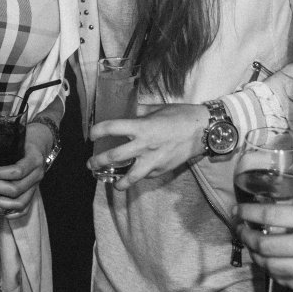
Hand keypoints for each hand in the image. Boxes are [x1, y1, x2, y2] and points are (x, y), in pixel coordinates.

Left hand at [0, 122, 53, 215]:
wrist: (41, 142)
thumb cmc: (24, 138)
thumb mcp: (12, 136)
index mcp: (34, 158)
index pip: (17, 171)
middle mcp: (38, 174)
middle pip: (15, 189)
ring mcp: (36, 186)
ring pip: (19, 203)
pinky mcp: (33, 193)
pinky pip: (24, 209)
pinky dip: (10, 213)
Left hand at [87, 102, 207, 189]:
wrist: (203, 130)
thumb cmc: (180, 116)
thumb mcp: (157, 109)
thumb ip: (139, 112)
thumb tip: (126, 110)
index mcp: (142, 127)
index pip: (112, 128)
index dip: (98, 131)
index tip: (92, 134)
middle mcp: (144, 145)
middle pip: (114, 156)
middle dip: (98, 161)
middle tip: (90, 163)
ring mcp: (153, 160)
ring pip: (130, 177)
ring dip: (117, 181)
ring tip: (109, 182)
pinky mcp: (161, 170)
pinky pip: (145, 175)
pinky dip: (138, 176)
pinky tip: (134, 174)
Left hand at [236, 190, 292, 291]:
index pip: (271, 216)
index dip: (249, 213)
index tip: (240, 210)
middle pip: (265, 246)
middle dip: (247, 237)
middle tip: (243, 228)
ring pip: (273, 268)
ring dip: (258, 258)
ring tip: (255, 247)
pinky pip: (291, 283)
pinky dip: (277, 274)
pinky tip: (275, 264)